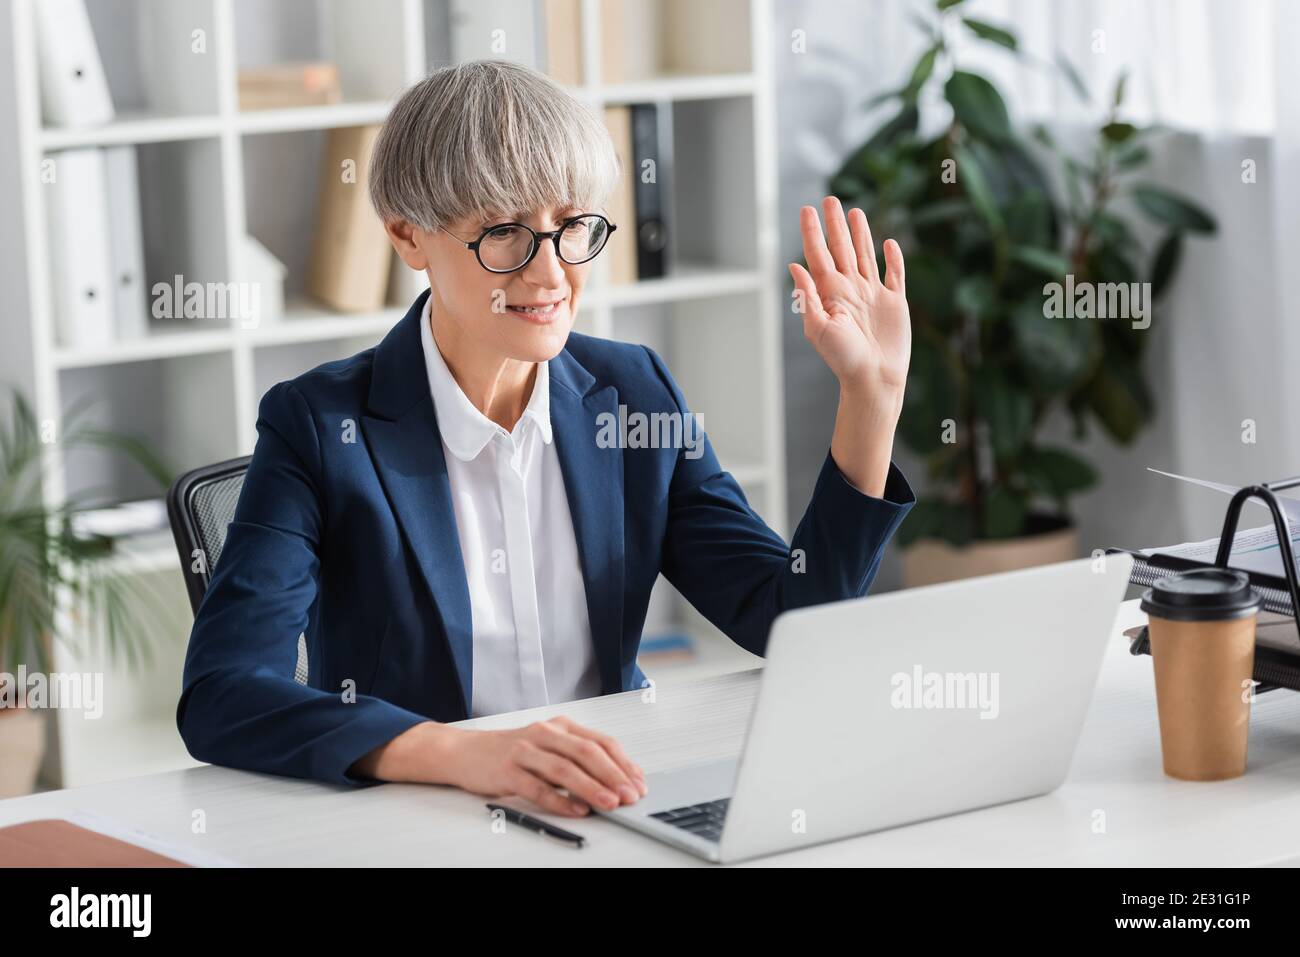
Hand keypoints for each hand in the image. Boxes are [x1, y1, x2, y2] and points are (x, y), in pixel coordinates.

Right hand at [444, 715, 646, 816]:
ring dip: (591, 788)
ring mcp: (524, 751)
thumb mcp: (549, 746)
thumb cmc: (512, 752)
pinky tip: (575, 810)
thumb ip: (578, 758)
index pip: (600, 741)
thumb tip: (617, 779)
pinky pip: (537, 787)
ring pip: (564, 769)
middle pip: (586, 752)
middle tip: (630, 795)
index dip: (623, 763)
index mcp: (560, 726)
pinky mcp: (507, 771)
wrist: (464, 751)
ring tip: (609, 804)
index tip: (639, 783)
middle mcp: (544, 734)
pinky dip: (559, 801)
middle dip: (613, 775)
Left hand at [789, 196, 910, 399]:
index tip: (807, 210)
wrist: (874, 378)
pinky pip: (895, 275)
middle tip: (829, 199)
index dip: (812, 232)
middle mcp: (850, 289)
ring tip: (855, 212)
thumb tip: (794, 266)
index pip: (818, 255)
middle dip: (835, 224)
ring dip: (861, 234)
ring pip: (866, 255)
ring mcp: (873, 294)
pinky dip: (893, 259)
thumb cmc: (843, 358)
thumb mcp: (818, 327)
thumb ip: (808, 296)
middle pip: (841, 248)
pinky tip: (889, 243)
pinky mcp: (895, 302)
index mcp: (830, 293)